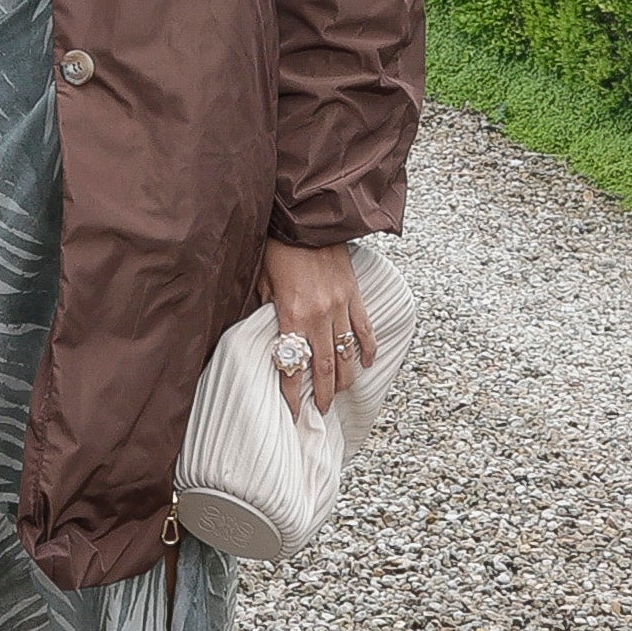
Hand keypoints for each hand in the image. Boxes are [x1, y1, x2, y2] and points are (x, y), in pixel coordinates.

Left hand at [262, 237, 367, 417]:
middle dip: (322, 393)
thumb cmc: (277, 247)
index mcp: (292, 315)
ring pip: (345, 352)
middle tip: (320, 411)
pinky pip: (364, 327)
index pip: (292, 365)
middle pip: (324, 366)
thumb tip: (266, 332)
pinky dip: (368, 347)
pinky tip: (369, 363)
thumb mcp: (262, 281)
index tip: (292, 411)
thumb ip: (266, 310)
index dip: (292, 392)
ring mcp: (340, 306)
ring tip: (340, 394)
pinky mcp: (354, 294)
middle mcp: (319, 316)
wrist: (306, 218)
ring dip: (344, 377)